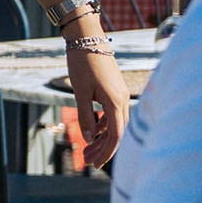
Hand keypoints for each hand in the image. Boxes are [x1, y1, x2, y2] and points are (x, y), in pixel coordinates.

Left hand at [67, 43, 130, 167]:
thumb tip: (87, 138)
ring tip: (87, 149)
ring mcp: (119, 94)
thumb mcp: (79, 91)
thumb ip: (84, 115)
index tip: (96, 164)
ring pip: (114, 123)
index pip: (116, 135)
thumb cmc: (82, 62)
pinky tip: (91, 131)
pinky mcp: (114, 90)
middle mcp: (122, 99)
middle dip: (103, 148)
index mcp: (115, 102)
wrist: (87, 37)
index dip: (107, 152)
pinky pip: (111, 113)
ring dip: (101, 137)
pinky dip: (102, 124)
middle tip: (87, 160)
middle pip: (117, 132)